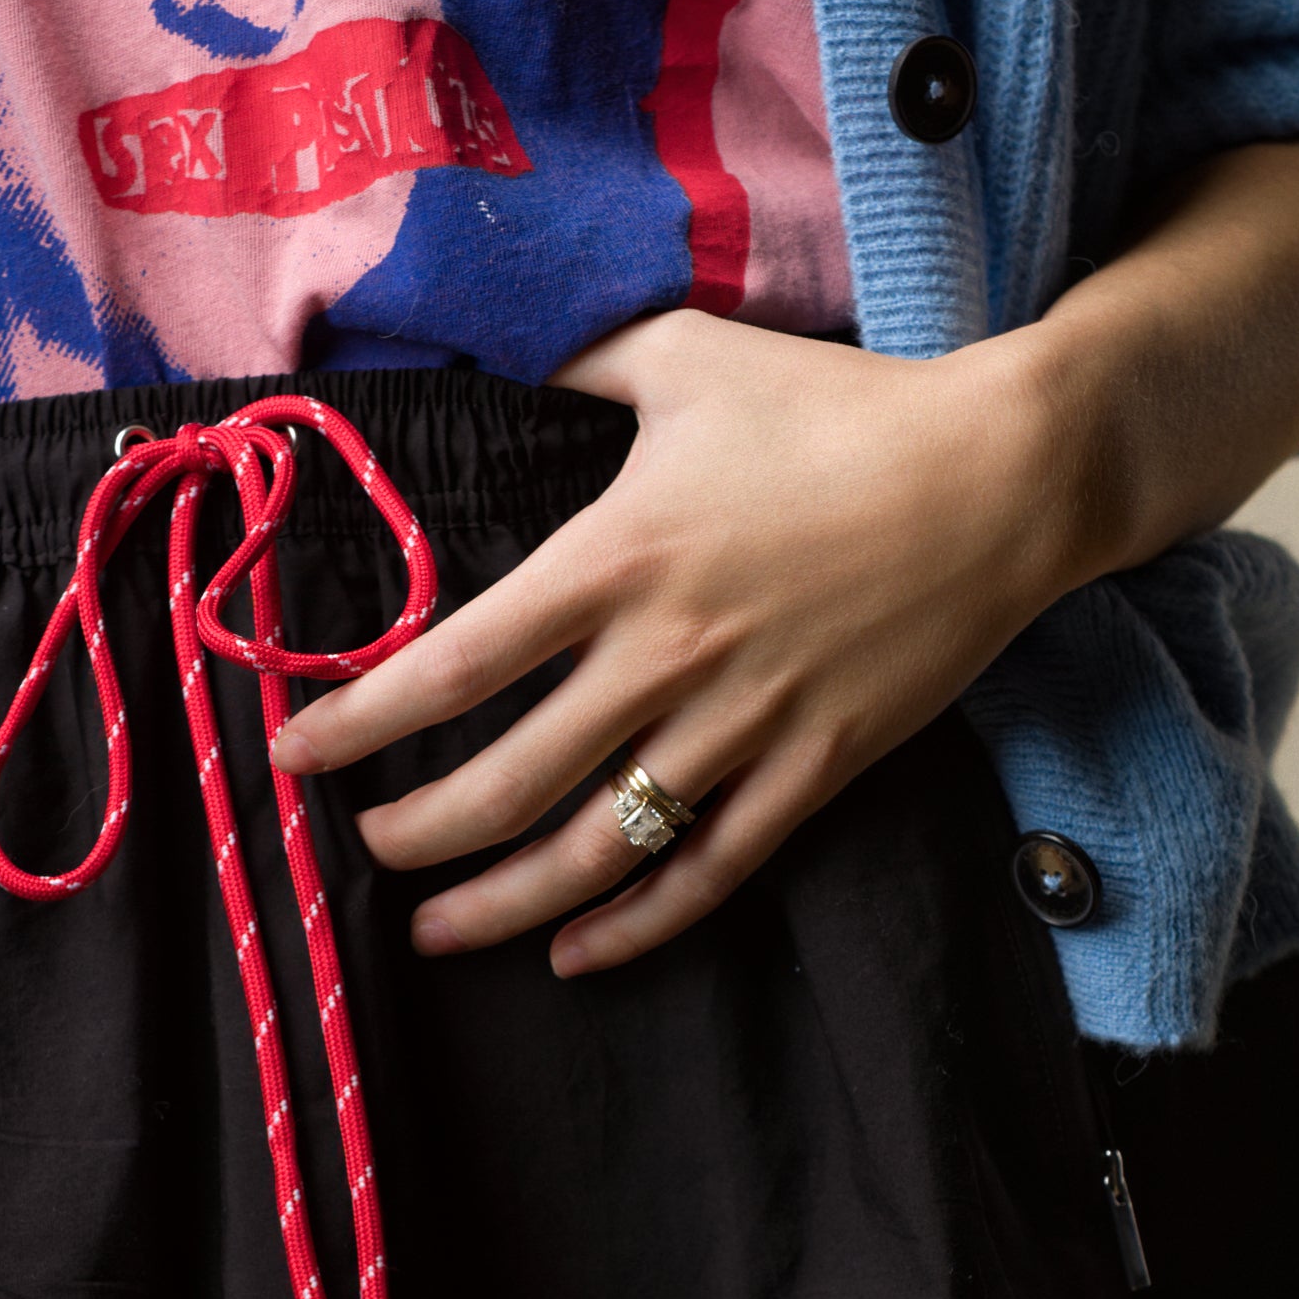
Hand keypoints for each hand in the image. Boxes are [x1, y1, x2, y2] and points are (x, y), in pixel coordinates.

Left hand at [267, 309, 1090, 975]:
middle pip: (503, 782)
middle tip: (361, 851)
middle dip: (413, 833)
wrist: (1007, 473)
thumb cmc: (843, 409)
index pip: (452, 663)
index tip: (292, 751)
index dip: (358, 721)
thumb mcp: (693, 359)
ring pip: (595, 849)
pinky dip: (635, 925)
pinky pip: (708, 871)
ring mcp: (742, 725)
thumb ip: (583, 358)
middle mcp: (664, 658)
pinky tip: (574, 955)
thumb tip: (501, 342)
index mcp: (614, 561)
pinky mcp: (815, 770)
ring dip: (500, 904)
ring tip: (434, 931)